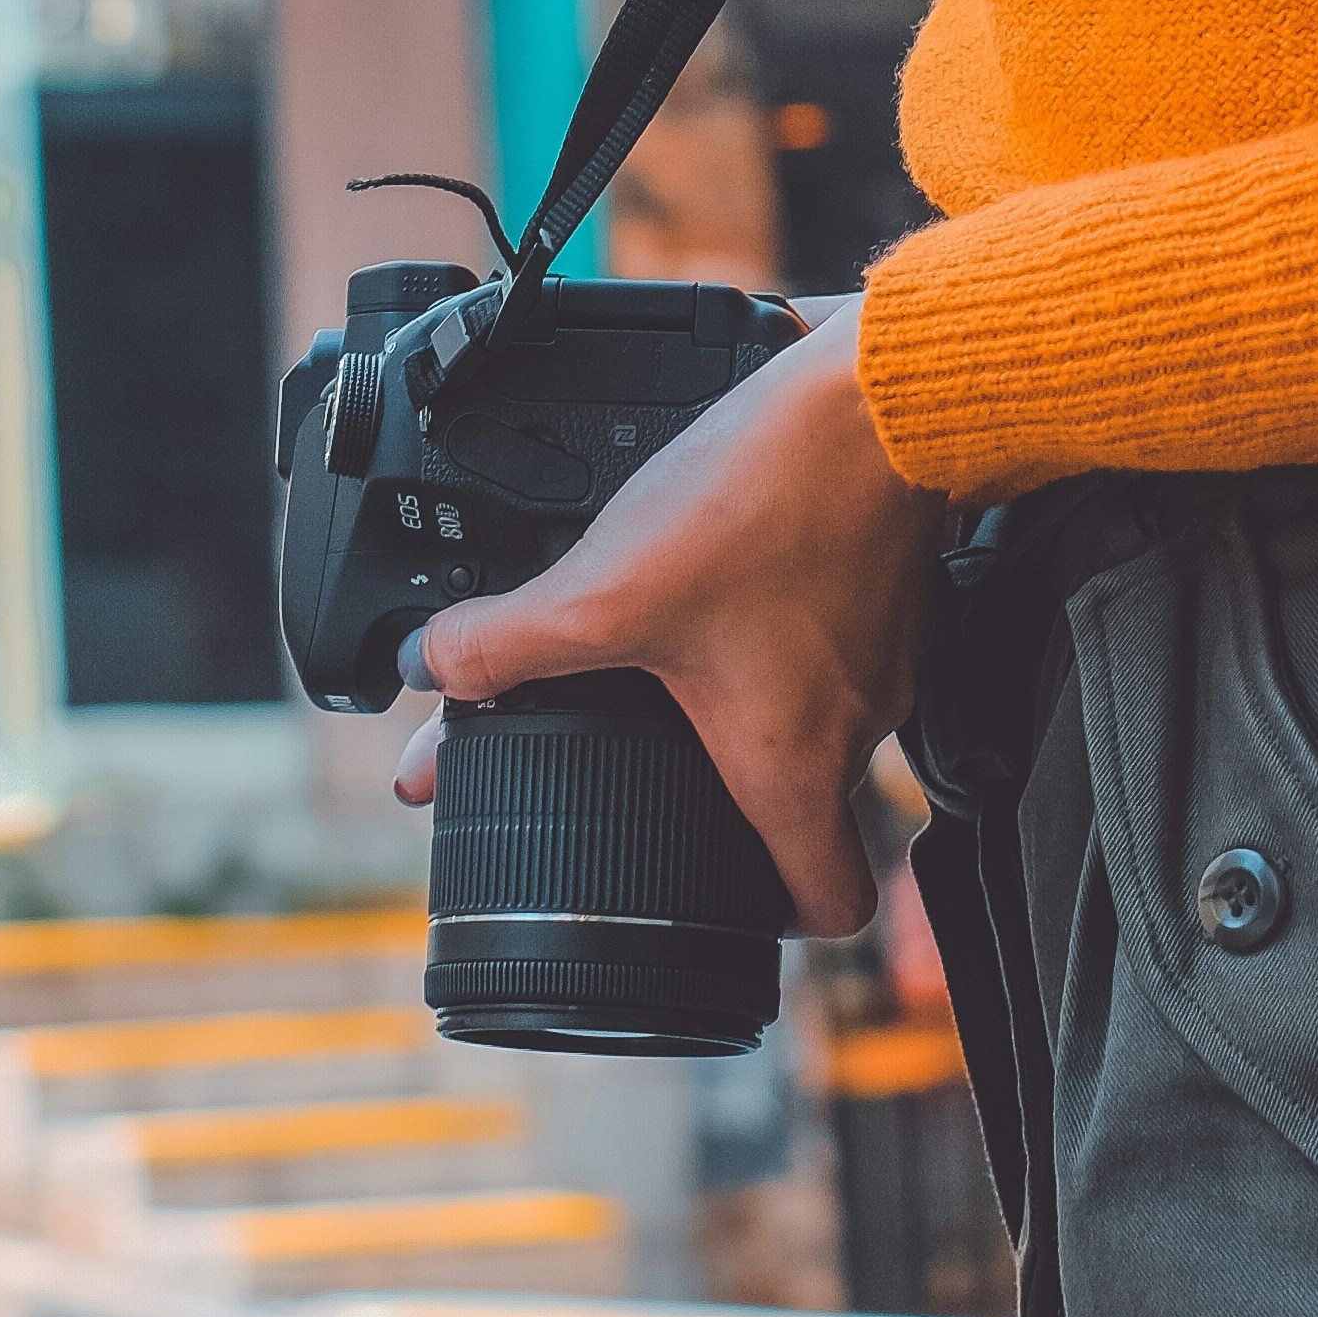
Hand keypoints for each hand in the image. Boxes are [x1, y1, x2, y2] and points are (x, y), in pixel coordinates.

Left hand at [391, 291, 941, 937]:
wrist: (878, 395)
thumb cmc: (771, 504)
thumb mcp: (608, 590)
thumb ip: (506, 643)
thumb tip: (428, 669)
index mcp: (796, 766)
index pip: (828, 907)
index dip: (772, 921)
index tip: (713, 898)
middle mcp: (857, 726)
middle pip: (804, 802)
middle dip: (725, 785)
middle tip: (649, 752)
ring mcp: (884, 654)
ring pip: (815, 710)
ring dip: (748, 693)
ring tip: (675, 647)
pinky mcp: (889, 586)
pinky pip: (833, 638)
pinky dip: (780, 622)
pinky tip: (725, 572)